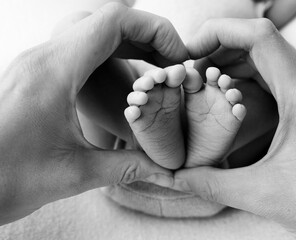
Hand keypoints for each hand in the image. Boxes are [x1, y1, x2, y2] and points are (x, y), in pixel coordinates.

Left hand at [0, 2, 187, 224]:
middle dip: (146, 37)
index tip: (176, 55)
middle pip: (105, 21)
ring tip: (152, 70)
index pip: (112, 21)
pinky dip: (108, 56)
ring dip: (127, 45)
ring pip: (90, 32)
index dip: (154, 29)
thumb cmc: (3, 176)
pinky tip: (121, 78)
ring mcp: (37, 64)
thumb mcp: (73, 174)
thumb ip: (126, 166)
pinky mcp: (35, 76)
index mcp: (55, 71)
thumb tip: (161, 166)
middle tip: (170, 64)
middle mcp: (44, 58)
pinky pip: (77, 49)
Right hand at [171, 19, 295, 238]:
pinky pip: (271, 75)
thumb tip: (177, 176)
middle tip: (192, 67)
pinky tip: (227, 92)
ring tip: (204, 77)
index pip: (261, 38)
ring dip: (232, 59)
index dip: (221, 32)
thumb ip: (213, 184)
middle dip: (220, 46)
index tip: (192, 51)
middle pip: (261, 41)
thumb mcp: (263, 195)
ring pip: (266, 55)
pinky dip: (244, 74)